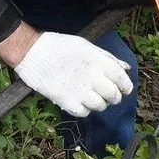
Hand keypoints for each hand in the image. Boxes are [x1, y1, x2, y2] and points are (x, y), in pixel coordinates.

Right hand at [14, 32, 132, 117]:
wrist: (32, 51)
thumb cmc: (60, 46)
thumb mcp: (88, 46)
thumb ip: (108, 58)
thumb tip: (126, 68)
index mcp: (99, 61)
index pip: (122, 79)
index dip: (126, 87)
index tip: (124, 90)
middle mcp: (92, 77)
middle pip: (113, 95)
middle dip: (114, 98)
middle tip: (110, 97)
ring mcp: (79, 90)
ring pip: (100, 106)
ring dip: (99, 104)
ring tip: (92, 98)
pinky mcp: (66, 101)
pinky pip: (83, 112)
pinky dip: (84, 109)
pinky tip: (79, 102)